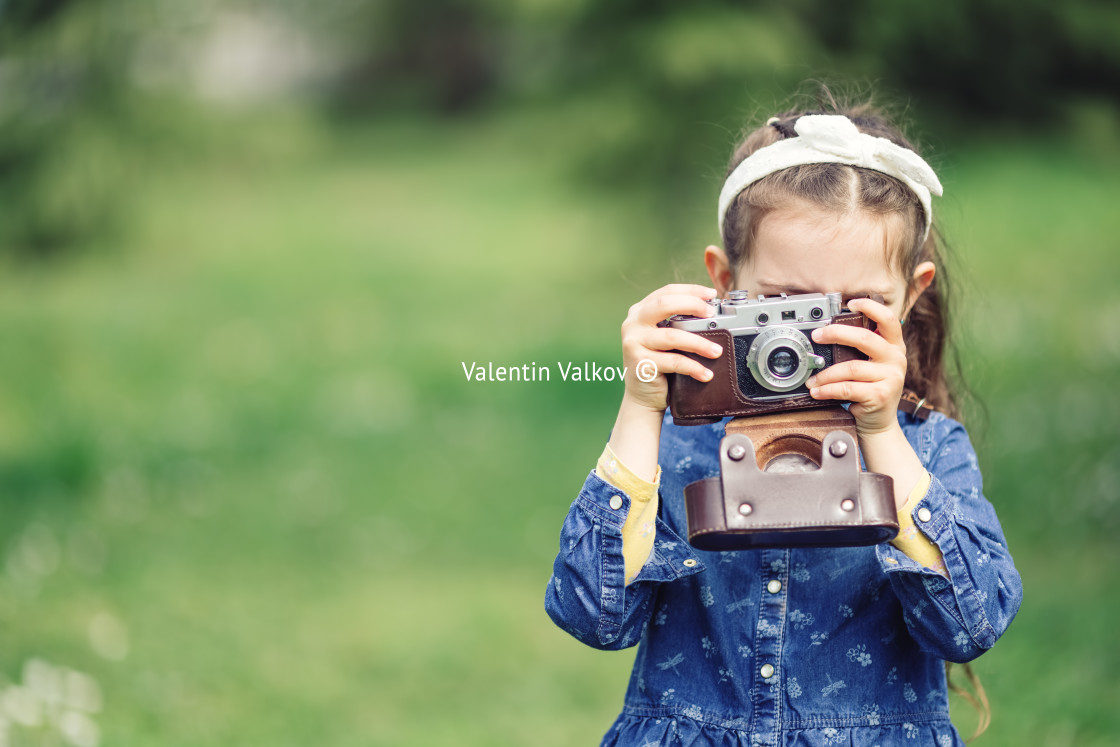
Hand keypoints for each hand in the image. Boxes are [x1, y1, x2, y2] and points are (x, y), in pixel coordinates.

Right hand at [619, 284, 724, 412]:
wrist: (643, 397)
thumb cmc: (659, 364)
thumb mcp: (664, 337)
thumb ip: (677, 323)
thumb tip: (711, 313)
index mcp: (640, 312)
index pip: (666, 292)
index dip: (691, 290)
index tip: (712, 294)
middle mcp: (633, 323)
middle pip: (664, 304)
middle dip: (693, 305)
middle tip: (712, 315)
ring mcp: (633, 342)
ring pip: (672, 336)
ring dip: (699, 343)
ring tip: (716, 351)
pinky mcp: (640, 363)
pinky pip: (674, 362)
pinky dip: (693, 367)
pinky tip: (706, 374)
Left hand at [805, 298, 906, 436]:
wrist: (879, 422)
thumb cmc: (870, 389)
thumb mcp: (871, 364)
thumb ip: (860, 348)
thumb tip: (828, 331)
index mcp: (894, 346)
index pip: (888, 319)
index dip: (870, 307)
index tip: (850, 303)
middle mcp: (896, 358)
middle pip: (865, 338)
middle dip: (836, 334)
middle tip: (817, 335)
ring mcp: (891, 377)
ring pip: (851, 367)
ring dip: (826, 373)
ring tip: (812, 378)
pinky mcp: (880, 395)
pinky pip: (847, 388)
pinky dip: (827, 389)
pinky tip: (817, 391)